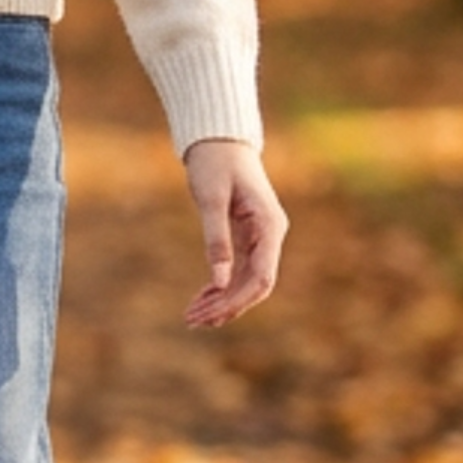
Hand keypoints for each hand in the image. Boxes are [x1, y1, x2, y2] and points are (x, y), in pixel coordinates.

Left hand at [181, 137, 286, 328]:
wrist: (219, 141)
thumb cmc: (215, 164)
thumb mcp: (211, 199)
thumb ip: (216, 239)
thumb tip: (219, 281)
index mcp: (269, 225)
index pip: (262, 276)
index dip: (237, 300)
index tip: (209, 314)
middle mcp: (270, 235)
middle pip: (255, 285)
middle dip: (226, 306)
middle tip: (193, 321)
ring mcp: (261, 238)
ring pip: (247, 281)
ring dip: (222, 301)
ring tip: (192, 316)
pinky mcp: (248, 237)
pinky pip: (239, 270)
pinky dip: (221, 287)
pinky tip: (201, 299)